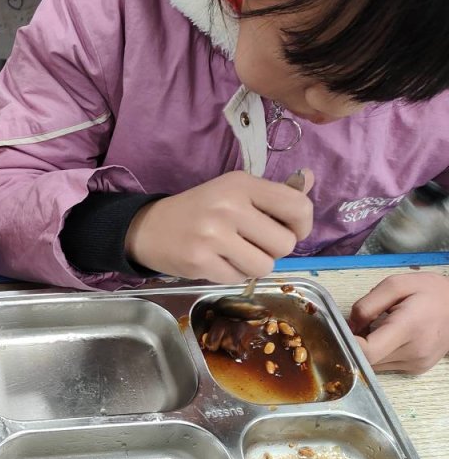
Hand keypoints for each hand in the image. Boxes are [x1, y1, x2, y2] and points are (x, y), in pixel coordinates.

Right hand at [125, 170, 314, 281]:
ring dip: (254, 265)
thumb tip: (310, 179)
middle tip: (254, 244)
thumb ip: (273, 191)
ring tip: (235, 255)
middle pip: (285, 244)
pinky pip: (238, 278)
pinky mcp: (200, 262)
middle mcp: (229, 207)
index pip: (297, 206)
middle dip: (274, 250)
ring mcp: (213, 236)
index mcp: (241, 184)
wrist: (149, 228)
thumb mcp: (234, 191)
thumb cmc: (199, 210)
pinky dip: (232, 274)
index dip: (303, 225)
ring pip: (264, 266)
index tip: (290, 231)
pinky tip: (217, 262)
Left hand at [349, 272, 448, 372]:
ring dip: (365, 351)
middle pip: (366, 360)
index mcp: (408, 328)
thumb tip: (349, 327)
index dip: (347, 344)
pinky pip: (385, 366)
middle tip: (354, 327)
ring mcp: (416, 364)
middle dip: (353, 345)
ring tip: (372, 330)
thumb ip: (367, 305)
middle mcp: (413, 352)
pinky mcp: (417, 369)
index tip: (340, 332)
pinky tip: (384, 338)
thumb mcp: (396, 285)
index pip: (368, 351)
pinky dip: (378, 355)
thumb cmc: (430, 292)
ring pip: (373, 366)